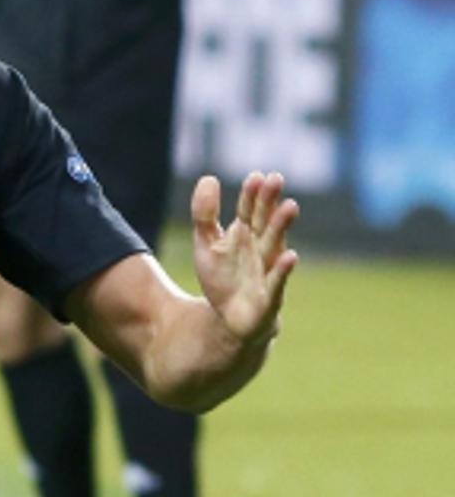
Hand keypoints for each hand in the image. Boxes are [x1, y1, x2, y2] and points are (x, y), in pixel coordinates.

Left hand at [191, 173, 299, 346]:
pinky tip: (291, 256)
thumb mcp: (206, 244)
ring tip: (290, 206)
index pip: (249, 210)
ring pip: (276, 245)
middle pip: (265, 222)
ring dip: (282, 227)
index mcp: (246, 234)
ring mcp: (267, 270)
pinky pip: (278, 281)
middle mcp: (261, 248)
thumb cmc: (223, 277)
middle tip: (276, 179)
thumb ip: (205, 214)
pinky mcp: (270, 296)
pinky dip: (283, 270)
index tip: (256, 176)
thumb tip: (209, 177)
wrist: (230, 319)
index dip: (252, 194)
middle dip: (270, 202)